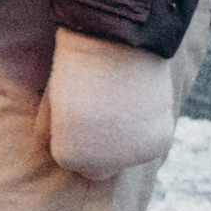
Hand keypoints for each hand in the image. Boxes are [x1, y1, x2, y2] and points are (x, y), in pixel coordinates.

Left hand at [45, 30, 175, 181]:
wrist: (115, 41)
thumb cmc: (76, 67)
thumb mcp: (50, 102)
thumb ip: (51, 132)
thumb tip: (51, 146)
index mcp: (70, 158)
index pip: (72, 161)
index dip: (75, 135)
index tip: (78, 110)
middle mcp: (102, 166)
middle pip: (99, 169)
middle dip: (99, 147)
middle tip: (102, 112)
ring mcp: (133, 156)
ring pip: (127, 155)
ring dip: (125, 138)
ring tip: (121, 102)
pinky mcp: (160, 142)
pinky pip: (150, 143)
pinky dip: (147, 127)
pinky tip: (139, 102)